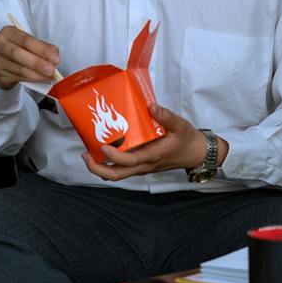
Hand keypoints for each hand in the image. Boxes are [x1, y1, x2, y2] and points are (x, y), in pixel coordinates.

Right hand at [0, 25, 60, 89]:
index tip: (55, 58)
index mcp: (8, 32)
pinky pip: (18, 78)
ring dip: (37, 74)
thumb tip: (54, 54)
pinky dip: (32, 79)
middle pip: (18, 54)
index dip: (41, 49)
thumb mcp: (29, 43)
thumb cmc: (18, 48)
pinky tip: (41, 79)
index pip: (25, 40)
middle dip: (37, 63)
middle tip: (52, 70)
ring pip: (19, 69)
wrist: (1, 61)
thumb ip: (42, 46)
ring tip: (49, 76)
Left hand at [83, 106, 213, 180]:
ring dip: (101, 167)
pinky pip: (123, 169)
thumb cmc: (187, 140)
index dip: (114, 157)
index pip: (129, 162)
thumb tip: (151, 107)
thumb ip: (166, 116)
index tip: (103, 145)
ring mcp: (142, 167)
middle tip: (85, 155)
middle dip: (98, 169)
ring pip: (118, 175)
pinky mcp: (142, 166)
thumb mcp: (180, 125)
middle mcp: (144, 165)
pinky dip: (110, 164)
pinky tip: (105, 149)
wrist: (196, 153)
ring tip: (89, 152)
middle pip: (117, 175)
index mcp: (152, 156)